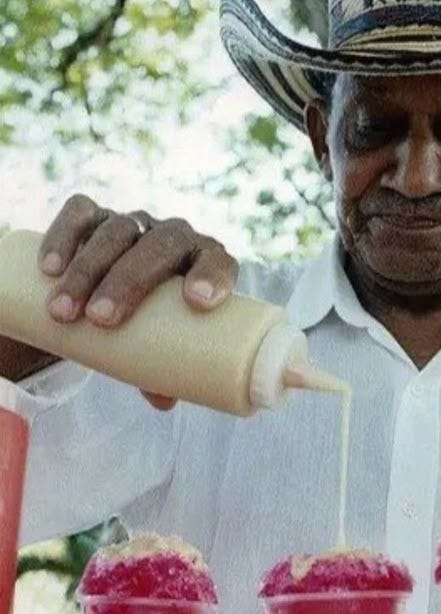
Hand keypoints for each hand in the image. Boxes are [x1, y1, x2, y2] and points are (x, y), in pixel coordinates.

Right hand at [38, 193, 238, 409]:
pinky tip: (49, 268)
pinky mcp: (96, 216)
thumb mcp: (163, 344)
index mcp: (205, 263)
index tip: (197, 302)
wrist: (117, 291)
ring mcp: (134, 224)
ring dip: (87, 271)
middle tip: (101, 318)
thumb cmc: (153, 324)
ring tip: (64, 312)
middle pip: (160, 246)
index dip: (212, 276)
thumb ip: (165, 370)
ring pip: (116, 232)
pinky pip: (80, 213)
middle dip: (128, 280)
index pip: (218, 261)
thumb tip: (163, 400)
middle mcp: (173, 237)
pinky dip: (63, 236)